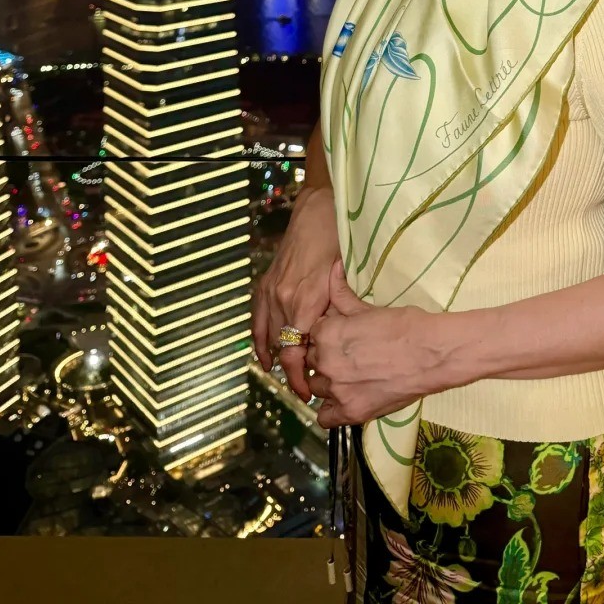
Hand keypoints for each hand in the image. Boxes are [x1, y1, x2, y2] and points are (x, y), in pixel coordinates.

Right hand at [251, 186, 339, 401]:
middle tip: (306, 392)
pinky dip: (259, 340)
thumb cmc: (340, 242)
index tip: (307, 393)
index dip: (298, 377)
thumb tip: (341, 342)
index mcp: (306, 301)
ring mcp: (271, 291)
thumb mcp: (346, 278)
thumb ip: (339, 310)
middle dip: (293, 373)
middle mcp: (283, 299)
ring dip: (278, 359)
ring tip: (290, 379)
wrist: (318, 210)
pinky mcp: (265, 283)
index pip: (295, 352)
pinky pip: (257, 319)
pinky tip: (264, 357)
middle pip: (283, 348)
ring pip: (269, 336)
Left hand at [309, 259, 442, 428]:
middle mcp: (326, 362)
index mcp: (327, 333)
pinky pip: (324, 417)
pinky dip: (331, 410)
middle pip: (313, 361)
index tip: (341, 338)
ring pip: (317, 387)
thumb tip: (332, 269)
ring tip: (349, 377)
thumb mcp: (369, 308)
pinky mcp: (351, 412)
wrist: (432, 353)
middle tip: (349, 356)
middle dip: (325, 358)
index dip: (326, 336)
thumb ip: (342, 294)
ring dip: (328, 382)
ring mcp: (337, 390)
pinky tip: (345, 399)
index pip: (312, 336)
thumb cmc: (404, 325)